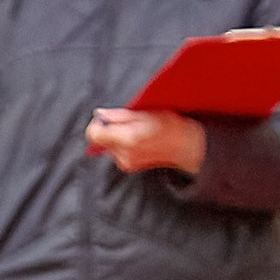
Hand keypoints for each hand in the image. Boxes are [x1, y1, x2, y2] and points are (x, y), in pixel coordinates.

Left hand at [86, 107, 206, 177]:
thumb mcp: (144, 113)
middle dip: (109, 129)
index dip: (96, 124)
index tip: (106, 118)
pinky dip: (123, 145)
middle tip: (128, 122)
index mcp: (127, 139)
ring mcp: (126, 163)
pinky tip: (138, 140)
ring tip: (136, 131)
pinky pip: (117, 153)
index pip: (94, 134)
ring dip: (117, 137)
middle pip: (100, 140)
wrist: (185, 146)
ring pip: (108, 146)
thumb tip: (99, 114)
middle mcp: (123, 154)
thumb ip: (118, 116)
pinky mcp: (129, 167)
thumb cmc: (169, 126)